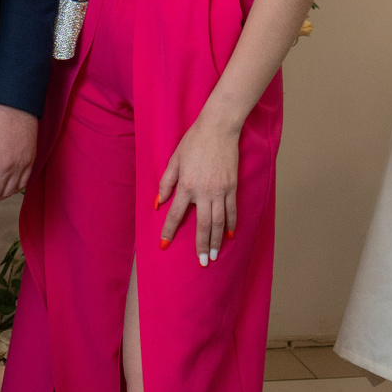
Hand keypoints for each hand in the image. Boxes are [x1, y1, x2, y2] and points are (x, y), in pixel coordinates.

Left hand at [157, 118, 240, 264]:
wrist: (218, 130)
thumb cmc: (193, 142)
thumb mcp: (174, 160)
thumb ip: (166, 183)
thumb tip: (158, 203)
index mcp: (186, 185)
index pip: (176, 213)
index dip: (169, 230)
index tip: (164, 245)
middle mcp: (204, 192)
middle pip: (202, 225)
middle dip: (201, 245)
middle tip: (202, 262)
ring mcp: (220, 191)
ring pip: (219, 222)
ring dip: (216, 241)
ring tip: (214, 256)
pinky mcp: (232, 187)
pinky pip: (232, 211)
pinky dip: (231, 225)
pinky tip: (229, 236)